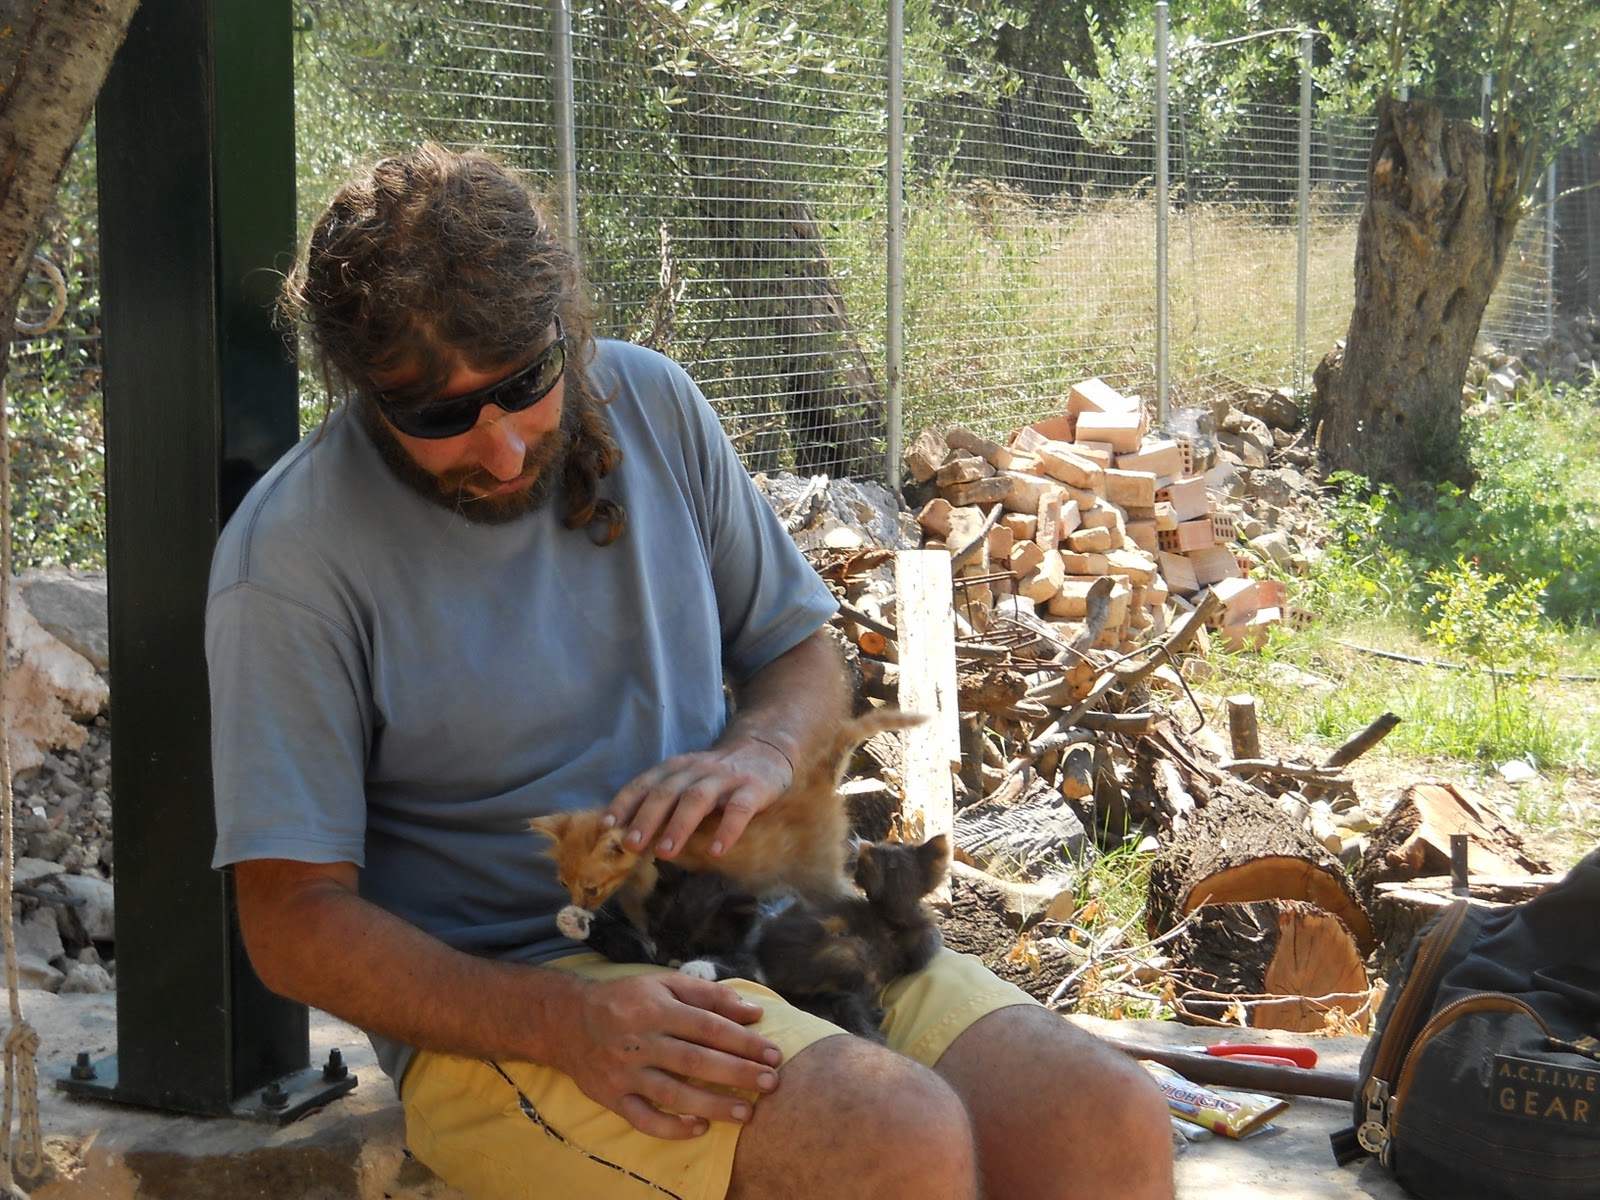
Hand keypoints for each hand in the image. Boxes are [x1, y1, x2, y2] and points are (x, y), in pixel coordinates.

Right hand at [550, 972, 781, 1138]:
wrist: (568, 1020)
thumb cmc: (627, 1000)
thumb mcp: (664, 984)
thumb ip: (710, 996)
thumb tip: (753, 1012)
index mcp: (656, 1008)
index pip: (708, 1027)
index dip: (744, 1042)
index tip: (773, 1054)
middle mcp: (640, 1040)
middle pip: (696, 1061)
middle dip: (737, 1074)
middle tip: (771, 1084)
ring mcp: (624, 1072)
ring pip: (674, 1093)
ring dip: (713, 1106)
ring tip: (747, 1113)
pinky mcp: (612, 1097)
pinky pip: (644, 1119)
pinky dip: (672, 1127)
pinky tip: (699, 1128)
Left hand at [606, 734, 791, 859]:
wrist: (765, 747)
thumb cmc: (716, 774)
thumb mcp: (686, 779)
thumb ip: (662, 800)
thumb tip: (626, 834)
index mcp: (675, 769)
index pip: (643, 784)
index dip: (623, 804)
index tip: (605, 827)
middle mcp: (696, 771)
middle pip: (666, 792)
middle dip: (645, 819)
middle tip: (629, 846)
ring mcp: (724, 779)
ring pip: (697, 799)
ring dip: (678, 826)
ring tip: (664, 853)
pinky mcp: (753, 789)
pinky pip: (738, 809)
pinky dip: (726, 830)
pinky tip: (716, 851)